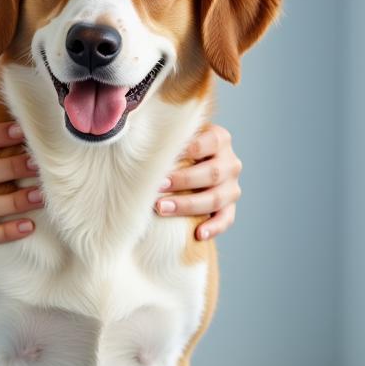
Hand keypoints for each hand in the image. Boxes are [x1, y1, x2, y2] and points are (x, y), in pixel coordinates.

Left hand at [154, 123, 241, 240]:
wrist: (191, 166)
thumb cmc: (174, 149)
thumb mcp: (176, 137)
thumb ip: (164, 133)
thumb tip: (132, 131)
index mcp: (219, 139)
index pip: (206, 143)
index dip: (184, 153)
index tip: (161, 162)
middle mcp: (230, 162)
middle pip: (212, 173)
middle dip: (182, 181)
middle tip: (156, 187)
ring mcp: (232, 186)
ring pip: (216, 198)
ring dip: (189, 205)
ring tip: (162, 209)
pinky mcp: (230, 207)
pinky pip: (226, 219)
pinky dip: (214, 227)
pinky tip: (198, 234)